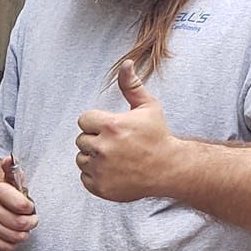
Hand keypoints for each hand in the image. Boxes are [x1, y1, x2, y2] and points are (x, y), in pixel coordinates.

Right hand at [0, 155, 36, 250]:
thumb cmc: (3, 193)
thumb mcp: (10, 177)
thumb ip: (12, 167)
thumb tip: (9, 159)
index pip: (23, 206)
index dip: (30, 208)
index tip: (30, 206)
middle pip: (21, 223)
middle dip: (31, 222)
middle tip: (31, 218)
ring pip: (16, 237)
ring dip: (24, 233)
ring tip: (23, 226)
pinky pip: (7, 247)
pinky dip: (14, 242)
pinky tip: (14, 233)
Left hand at [76, 60, 177, 201]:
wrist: (169, 169)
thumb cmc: (158, 136)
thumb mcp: (148, 107)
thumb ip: (131, 86)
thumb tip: (126, 63)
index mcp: (111, 126)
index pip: (83, 120)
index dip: (97, 123)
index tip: (112, 128)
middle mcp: (103, 148)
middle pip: (81, 140)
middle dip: (95, 140)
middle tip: (117, 144)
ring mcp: (100, 170)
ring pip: (81, 159)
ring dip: (94, 158)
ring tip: (115, 158)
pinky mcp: (100, 187)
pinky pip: (85, 178)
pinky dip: (96, 176)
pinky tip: (114, 171)